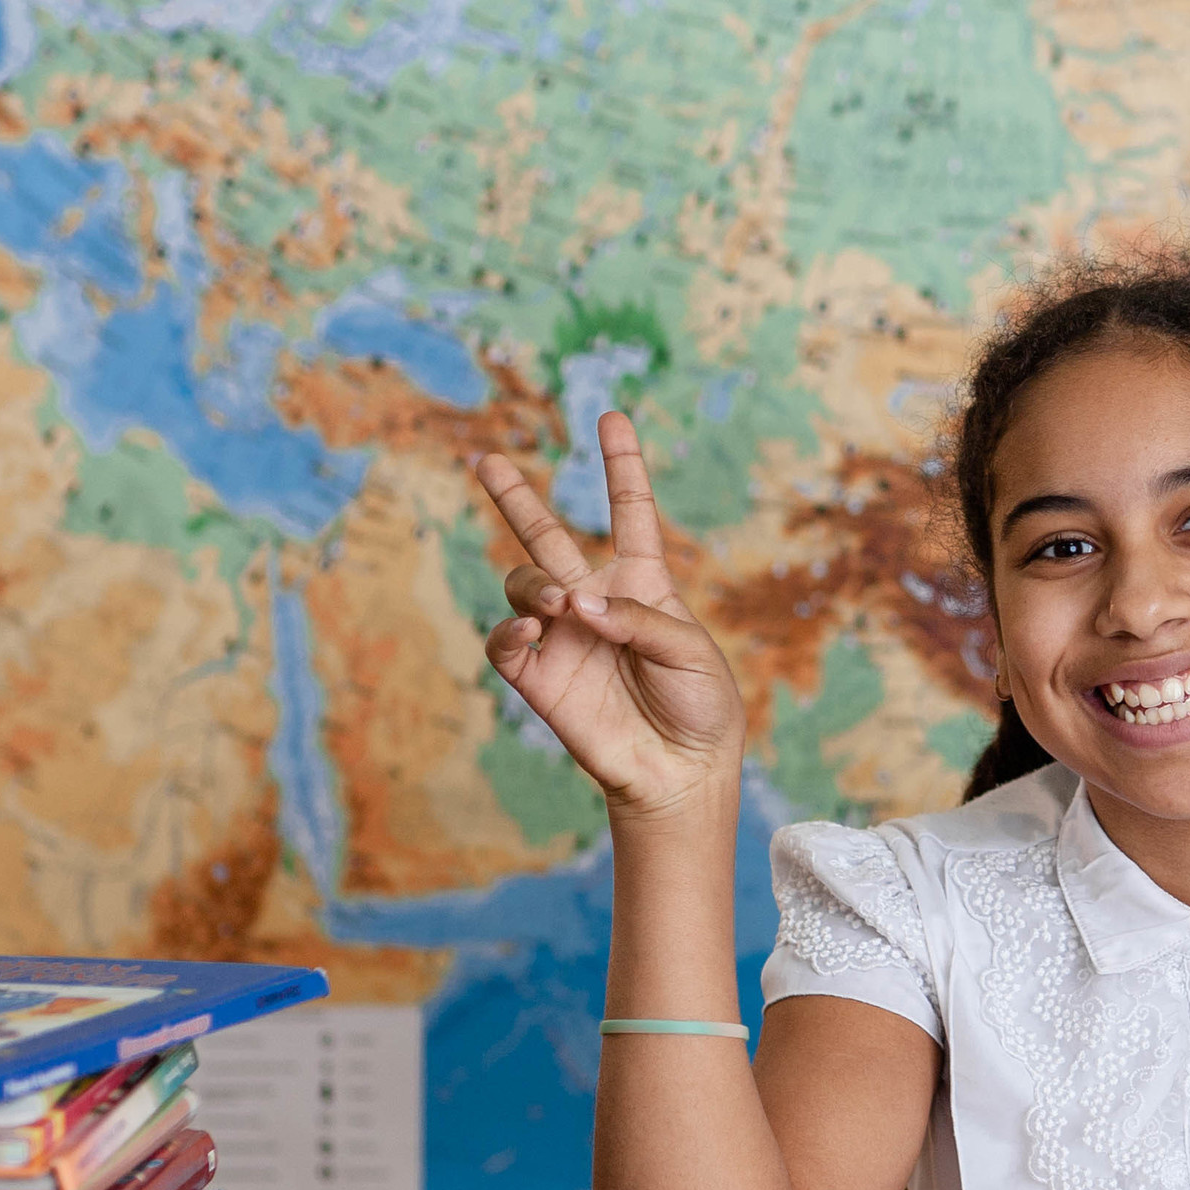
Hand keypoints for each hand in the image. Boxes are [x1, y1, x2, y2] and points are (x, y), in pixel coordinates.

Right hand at [479, 412, 744, 819]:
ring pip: (522, 584)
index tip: (612, 417)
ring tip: (560, 606)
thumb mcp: (690, 652)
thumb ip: (637, 618)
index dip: (623, 465)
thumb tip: (574, 604)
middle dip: (516, 497)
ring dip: (534, 585)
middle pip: (547, 536)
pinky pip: (505, 643)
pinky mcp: (540, 678)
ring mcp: (563, 638)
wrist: (683, 772)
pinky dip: (509, 631)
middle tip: (488, 461)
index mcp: (643, 584)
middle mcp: (595, 603)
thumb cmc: (700, 707)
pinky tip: (530, 629)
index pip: (631, 513)